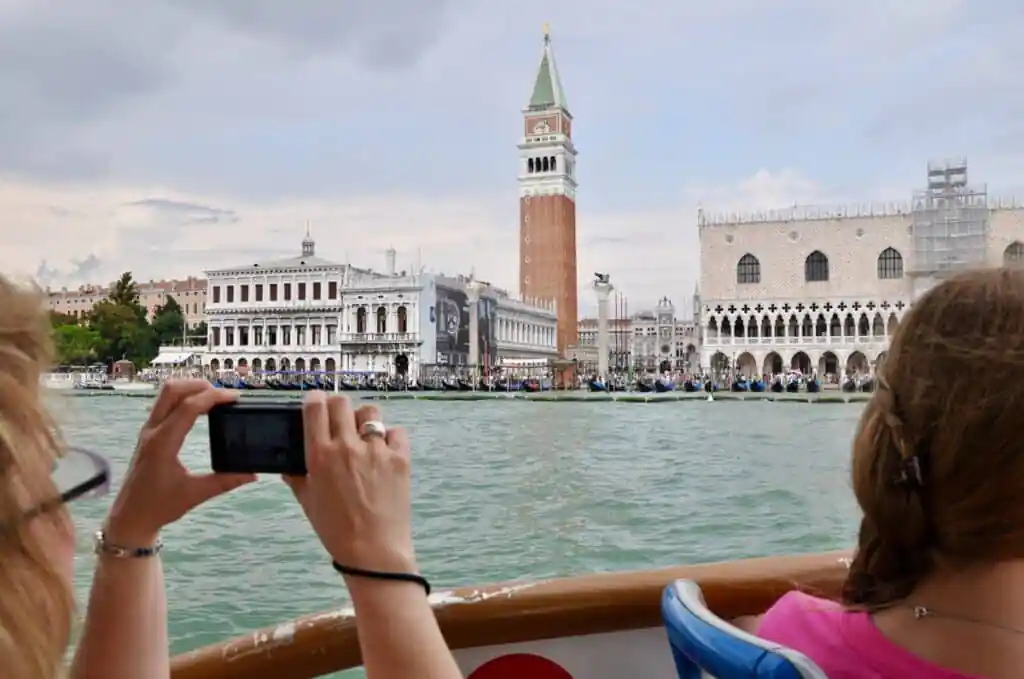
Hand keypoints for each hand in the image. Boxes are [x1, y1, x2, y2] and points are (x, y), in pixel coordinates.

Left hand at [104, 380, 255, 545]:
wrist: (130, 518)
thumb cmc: (159, 506)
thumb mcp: (195, 494)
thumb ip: (226, 481)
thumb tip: (253, 474)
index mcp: (163, 443)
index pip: (188, 407)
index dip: (213, 397)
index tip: (235, 397)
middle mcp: (152, 431)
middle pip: (172, 390)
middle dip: (199, 385)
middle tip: (223, 395)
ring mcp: (148, 431)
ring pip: (165, 394)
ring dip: (190, 389)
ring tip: (214, 398)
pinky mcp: (148, 434)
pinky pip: (164, 405)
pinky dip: (183, 399)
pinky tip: (199, 409)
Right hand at [284, 393, 415, 573]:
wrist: (373, 551)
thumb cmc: (335, 530)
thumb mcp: (308, 502)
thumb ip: (297, 477)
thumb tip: (288, 464)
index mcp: (320, 455)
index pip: (315, 407)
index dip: (315, 400)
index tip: (316, 403)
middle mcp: (347, 446)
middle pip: (342, 402)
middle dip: (338, 406)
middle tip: (339, 419)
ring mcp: (376, 450)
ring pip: (370, 413)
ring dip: (364, 419)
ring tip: (364, 434)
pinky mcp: (400, 458)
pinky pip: (396, 432)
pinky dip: (390, 437)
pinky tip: (385, 451)